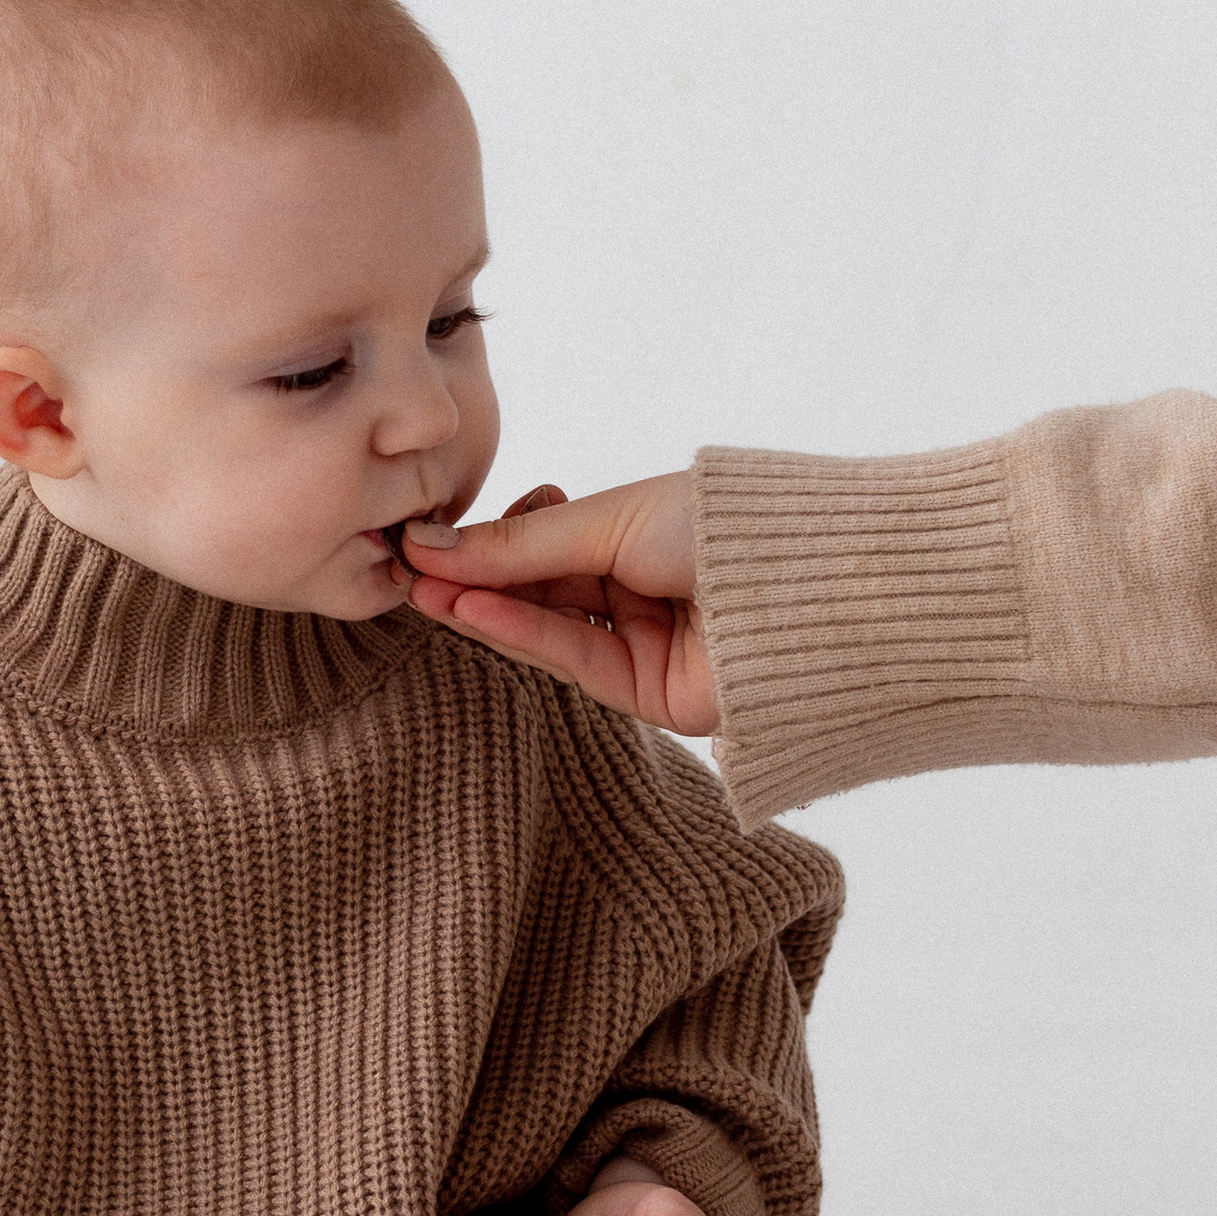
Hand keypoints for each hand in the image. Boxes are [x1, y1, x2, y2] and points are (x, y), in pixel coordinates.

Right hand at [400, 474, 712, 733]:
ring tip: (424, 591)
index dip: (487, 544)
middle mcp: (641, 588)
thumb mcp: (610, 521)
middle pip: (540, 588)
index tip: (426, 539)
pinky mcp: (649, 695)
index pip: (545, 542)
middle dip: (475, 578)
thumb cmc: (723, 529)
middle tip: (408, 568)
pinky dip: (522, 635)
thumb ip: (520, 543)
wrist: (808, 586)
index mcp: (640, 534)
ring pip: (548, 627)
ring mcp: (645, 642)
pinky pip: (574, 659)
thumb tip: (432, 544)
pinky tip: (473, 611)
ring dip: (485, 609)